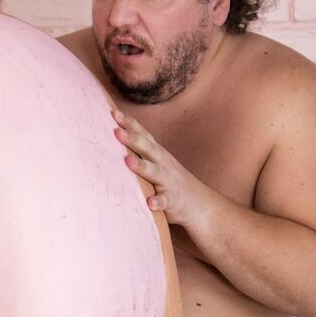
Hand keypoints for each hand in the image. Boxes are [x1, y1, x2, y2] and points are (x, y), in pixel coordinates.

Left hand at [112, 109, 216, 228]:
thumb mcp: (157, 162)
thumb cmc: (171, 181)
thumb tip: (114, 138)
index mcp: (158, 154)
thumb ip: (140, 153)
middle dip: (132, 139)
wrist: (201, 204)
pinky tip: (150, 203)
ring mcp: (169, 181)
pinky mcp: (173, 200)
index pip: (143, 135)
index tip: (114, 112)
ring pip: (155, 172)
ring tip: (128, 162)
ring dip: (142, 166)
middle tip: (116, 131)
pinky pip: (165, 201)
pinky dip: (158, 202)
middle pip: (148, 148)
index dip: (130, 123)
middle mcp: (164, 164)